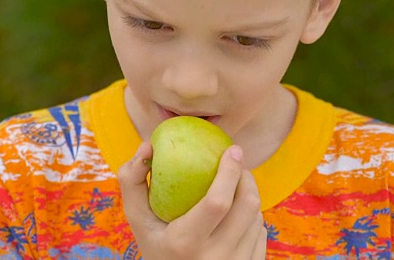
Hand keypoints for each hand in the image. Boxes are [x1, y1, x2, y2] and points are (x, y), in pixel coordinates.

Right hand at [118, 141, 266, 259]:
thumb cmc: (156, 244)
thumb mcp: (138, 219)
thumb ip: (133, 181)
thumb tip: (148, 145)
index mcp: (185, 243)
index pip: (217, 202)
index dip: (230, 171)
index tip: (232, 150)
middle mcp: (214, 258)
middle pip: (246, 205)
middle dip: (246, 177)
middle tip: (236, 166)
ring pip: (256, 217)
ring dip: (248, 197)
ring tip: (234, 190)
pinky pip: (261, 233)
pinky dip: (251, 218)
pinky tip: (237, 216)